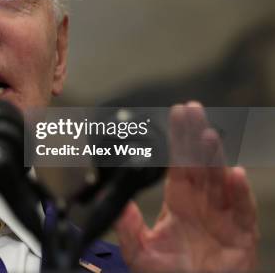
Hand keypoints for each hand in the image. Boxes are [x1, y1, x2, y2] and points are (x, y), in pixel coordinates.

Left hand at [115, 102, 258, 272]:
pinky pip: (242, 210)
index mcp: (179, 201)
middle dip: (195, 136)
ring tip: (208, 135)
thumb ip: (129, 228)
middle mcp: (202, 203)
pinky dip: (239, 193)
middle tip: (192, 109)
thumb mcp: (140, 251)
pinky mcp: (242, 235)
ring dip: (214, 158)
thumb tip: (117, 205)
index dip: (178, 139)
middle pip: (199, 163)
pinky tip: (234, 174)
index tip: (177, 114)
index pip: (178, 163)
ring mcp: (223, 216)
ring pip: (219, 180)